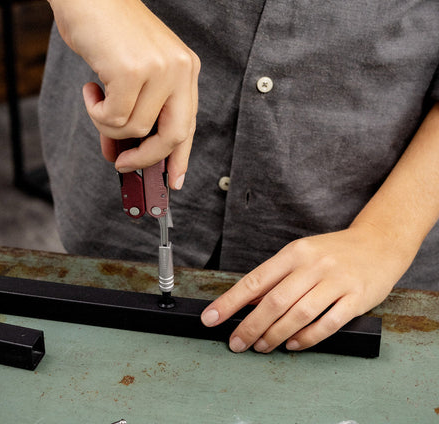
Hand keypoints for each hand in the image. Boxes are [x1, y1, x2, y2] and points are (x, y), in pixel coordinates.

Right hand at [51, 0, 199, 189]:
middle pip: (172, 136)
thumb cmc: (106, 31)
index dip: (181, 157)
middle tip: (120, 163)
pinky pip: (113, 118)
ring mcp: (159, 69)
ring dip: (107, 124)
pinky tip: (91, 87)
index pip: (189, 124)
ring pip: (134, 129)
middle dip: (145, 158)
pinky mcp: (132, 70)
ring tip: (97, 97)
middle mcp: (181, 68)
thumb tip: (121, 153)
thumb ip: (136, 110)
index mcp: (186, 69)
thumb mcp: (131, 71)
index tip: (174, 182)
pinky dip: (96, 112)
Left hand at [201, 224, 410, 352]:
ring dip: (275, 335)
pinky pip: (327, 323)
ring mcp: (336, 281)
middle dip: (250, 326)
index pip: (255, 280)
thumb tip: (248, 302)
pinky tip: (293, 345)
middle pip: (274, 301)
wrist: (378, 244)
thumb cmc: (333, 252)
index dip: (230, 301)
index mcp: (294, 252)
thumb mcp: (301, 254)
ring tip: (261, 347)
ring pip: (298, 314)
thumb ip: (277, 277)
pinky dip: (307, 339)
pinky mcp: (356, 298)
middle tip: (235, 343)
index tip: (211, 317)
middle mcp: (312, 265)